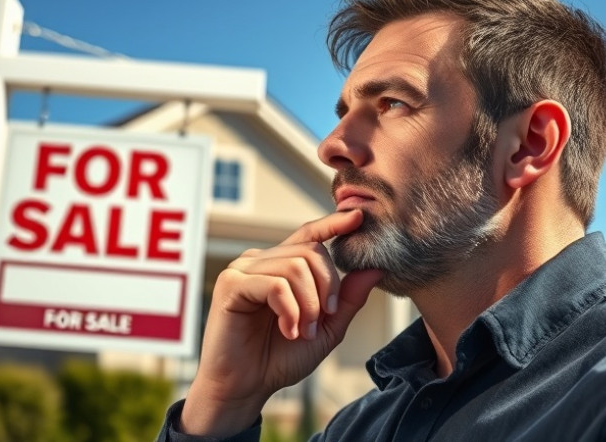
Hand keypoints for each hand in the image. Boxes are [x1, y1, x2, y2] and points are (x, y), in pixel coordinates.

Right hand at [179, 209, 382, 436]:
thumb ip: (348, 300)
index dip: (333, 223)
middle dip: (327, 288)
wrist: (246, 387)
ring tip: (302, 332)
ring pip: (295, 267)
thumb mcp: (326, 329)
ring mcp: (243, 269)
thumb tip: (375, 269)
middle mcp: (261, 260)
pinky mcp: (231, 283)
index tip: (358, 217)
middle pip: (311, 252)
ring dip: (308, 305)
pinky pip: (275, 284)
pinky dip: (289, 310)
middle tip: (321, 321)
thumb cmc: (279, 358)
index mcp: (281, 266)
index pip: (310, 234)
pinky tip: (288, 330)